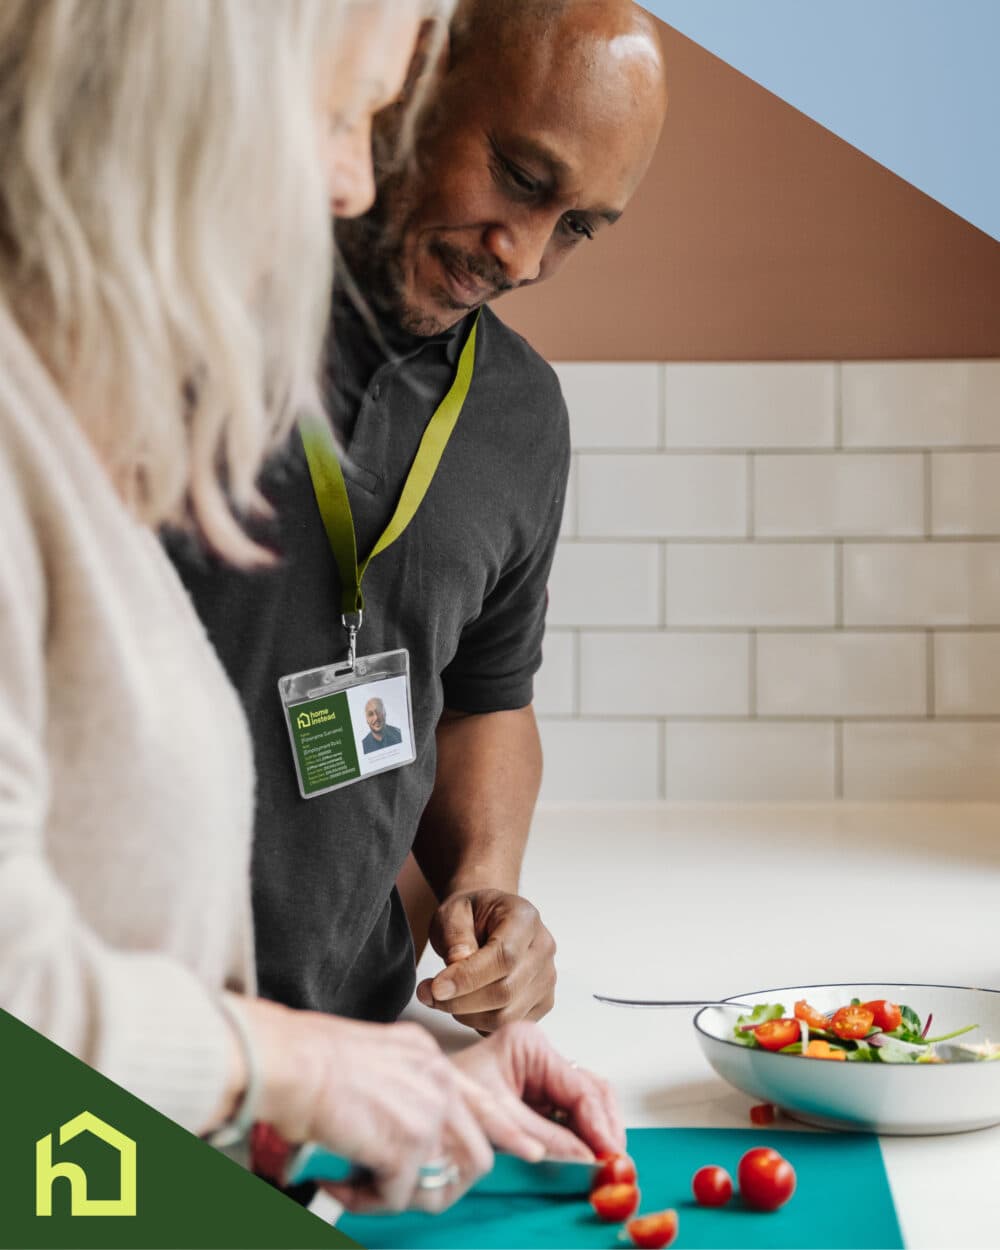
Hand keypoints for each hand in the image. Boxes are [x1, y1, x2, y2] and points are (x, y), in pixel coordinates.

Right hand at [243, 1001, 492, 1213]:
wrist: (290, 1060)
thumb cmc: (311, 1056)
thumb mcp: (374, 1058)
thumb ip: (400, 1088)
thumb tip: (399, 1130)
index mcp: (427, 1056)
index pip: (483, 1099)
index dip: (506, 1130)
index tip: (530, 1148)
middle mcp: (436, 1079)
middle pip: (476, 1151)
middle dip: (444, 1183)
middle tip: (402, 1191)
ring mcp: (427, 1113)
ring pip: (441, 1182)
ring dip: (403, 1196)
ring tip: (363, 1188)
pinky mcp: (405, 1146)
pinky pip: (396, 1196)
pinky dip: (365, 1201)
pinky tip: (338, 1183)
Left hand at [416, 889, 556, 1031]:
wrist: (488, 921)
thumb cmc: (471, 916)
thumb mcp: (453, 912)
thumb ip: (455, 936)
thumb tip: (457, 965)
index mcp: (525, 919)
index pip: (504, 957)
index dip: (468, 978)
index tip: (436, 987)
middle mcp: (543, 949)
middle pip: (505, 991)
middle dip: (460, 1001)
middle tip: (428, 994)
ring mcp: (546, 978)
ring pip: (507, 1015)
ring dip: (467, 1015)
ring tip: (444, 998)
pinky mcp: (542, 1002)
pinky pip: (510, 1025)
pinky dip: (481, 1023)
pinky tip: (465, 1005)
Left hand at [451, 1021, 626, 1160]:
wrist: (423, 1098)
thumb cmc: (449, 1093)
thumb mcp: (497, 1116)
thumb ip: (545, 1136)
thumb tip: (586, 1156)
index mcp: (529, 1045)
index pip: (579, 1086)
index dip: (599, 1123)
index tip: (610, 1152)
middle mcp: (540, 1054)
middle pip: (590, 1090)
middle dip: (605, 1127)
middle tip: (615, 1161)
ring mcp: (541, 1073)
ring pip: (586, 1102)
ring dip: (597, 1132)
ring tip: (605, 1162)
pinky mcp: (538, 1093)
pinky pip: (571, 1113)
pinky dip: (581, 1135)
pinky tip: (587, 1154)